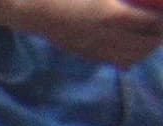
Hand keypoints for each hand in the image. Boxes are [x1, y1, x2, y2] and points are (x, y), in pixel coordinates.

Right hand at [32, 0, 162, 63]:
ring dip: (147, 49)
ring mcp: (95, 47)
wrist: (31, 9)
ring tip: (153, 38)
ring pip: (132, 57)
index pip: (151, 22)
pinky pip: (115, 60)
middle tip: (162, 26)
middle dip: (160, 36)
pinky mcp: (86, 53)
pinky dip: (130, 56)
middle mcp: (106, 36)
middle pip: (145, 44)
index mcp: (112, 15)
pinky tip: (133, 47)